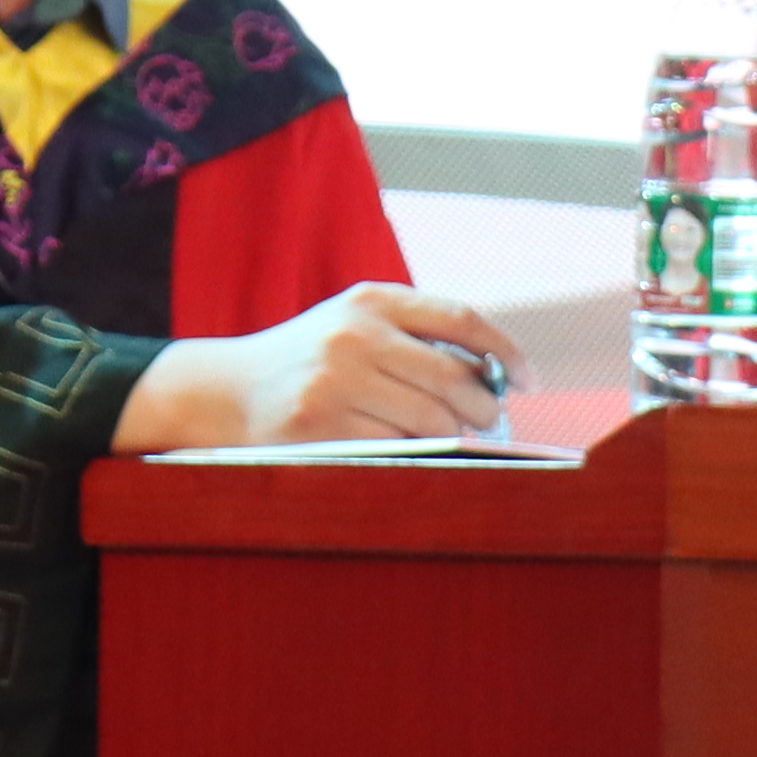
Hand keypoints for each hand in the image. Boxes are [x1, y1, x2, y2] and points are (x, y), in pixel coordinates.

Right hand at [115, 285, 518, 452]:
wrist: (225, 391)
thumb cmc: (308, 362)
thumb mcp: (354, 325)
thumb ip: (415, 337)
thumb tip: (496, 377)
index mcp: (370, 301)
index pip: (460, 318)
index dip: (506, 351)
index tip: (530, 380)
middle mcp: (354, 334)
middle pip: (455, 376)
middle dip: (483, 407)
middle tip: (487, 422)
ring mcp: (335, 380)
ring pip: (431, 420)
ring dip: (451, 437)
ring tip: (446, 439)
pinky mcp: (319, 425)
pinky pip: (396, 448)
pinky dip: (412, 455)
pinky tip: (405, 450)